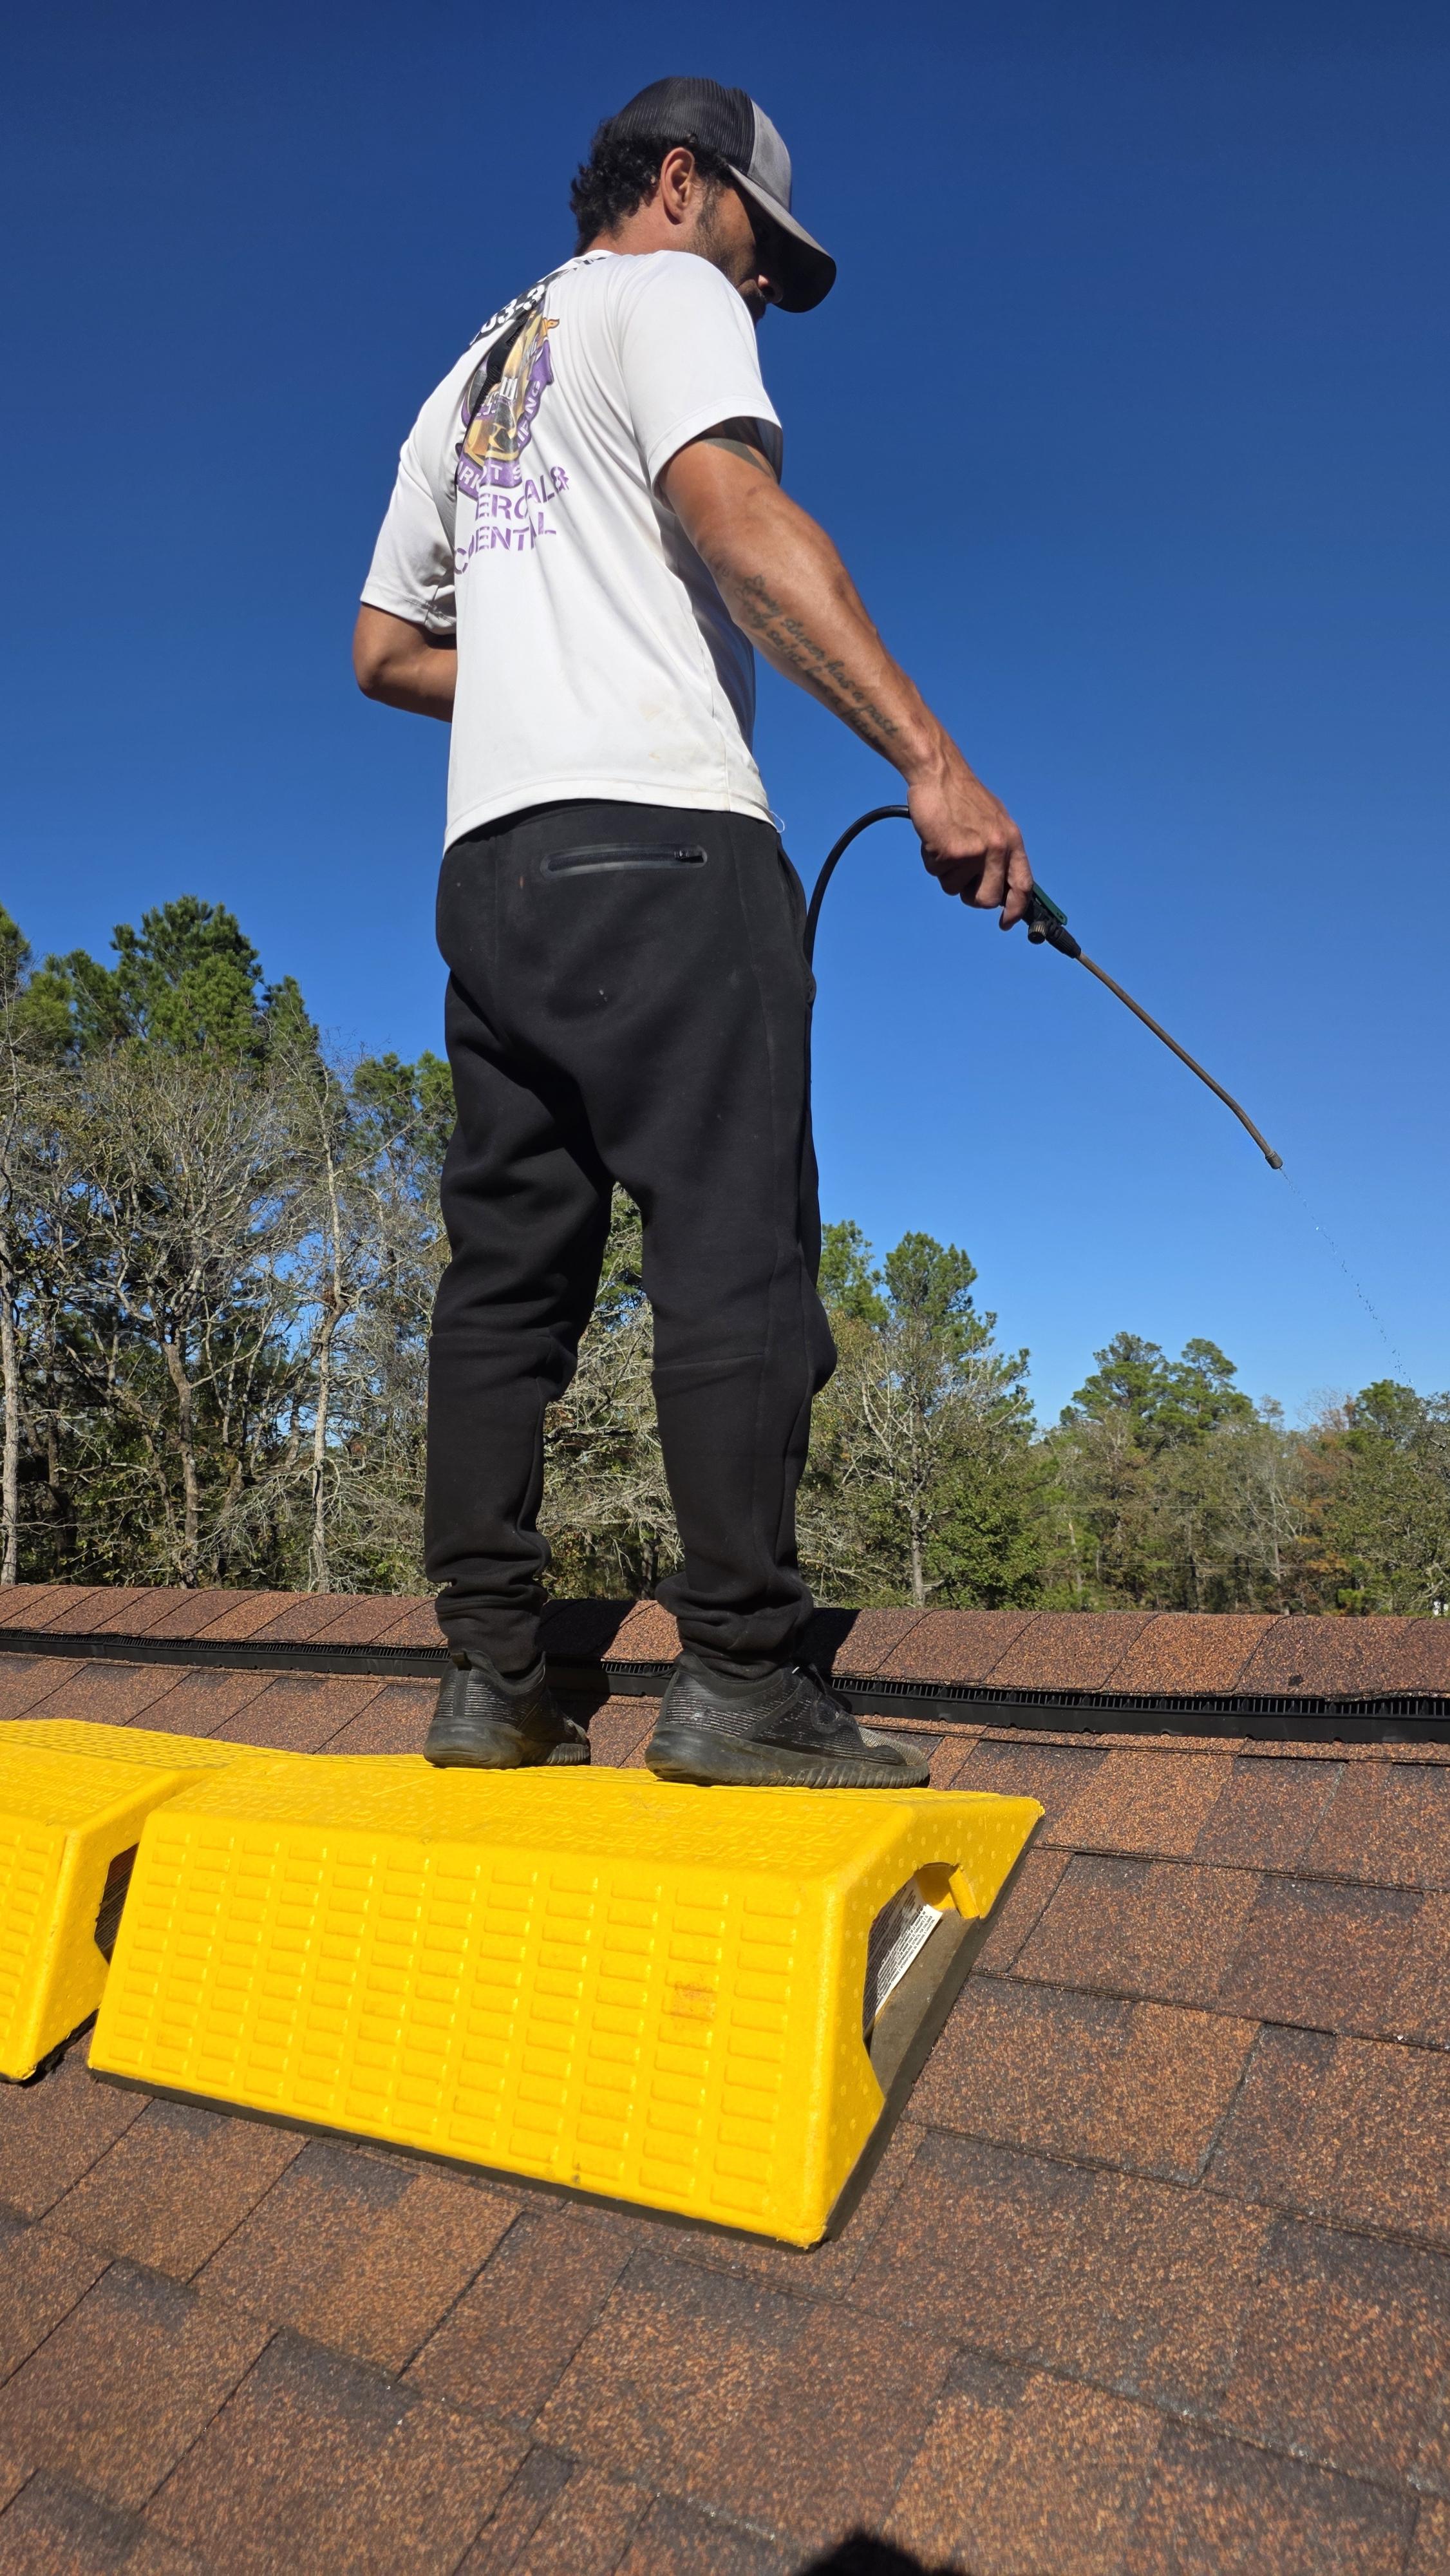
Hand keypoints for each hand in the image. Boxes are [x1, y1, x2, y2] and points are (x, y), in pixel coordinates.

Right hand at [908, 750, 1032, 927]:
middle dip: (970, 894)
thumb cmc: (962, 797)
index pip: (1023, 885)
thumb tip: (1000, 888)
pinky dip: (931, 860)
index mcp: (1012, 841)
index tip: (1006, 922)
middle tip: (960, 874)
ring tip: (945, 841)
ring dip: (946, 872)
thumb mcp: (993, 821)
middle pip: (986, 899)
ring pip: (955, 889)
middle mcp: (998, 848)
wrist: (938, 773)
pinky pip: (936, 874)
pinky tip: (934, 836)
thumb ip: (999, 853)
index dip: (1016, 909)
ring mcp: (975, 852)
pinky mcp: (951, 852)